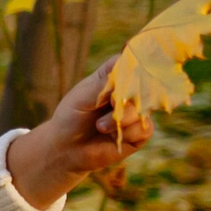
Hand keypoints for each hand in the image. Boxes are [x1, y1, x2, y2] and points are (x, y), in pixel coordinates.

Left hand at [4, 58, 152, 208]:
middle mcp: (128, 92)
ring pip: (143, 108)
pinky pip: (144, 128)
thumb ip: (104, 82)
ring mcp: (136, 112)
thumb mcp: (83, 96)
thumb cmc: (71, 116)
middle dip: (126, 96)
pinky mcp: (140, 132)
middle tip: (111, 102)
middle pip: (142, 85)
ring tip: (99, 126)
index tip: (126, 73)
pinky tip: (112, 136)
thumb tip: (125, 63)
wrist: (66, 148)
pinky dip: (128, 132)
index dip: (134, 65)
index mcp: (113, 77)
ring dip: (121, 118)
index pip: (130, 62)